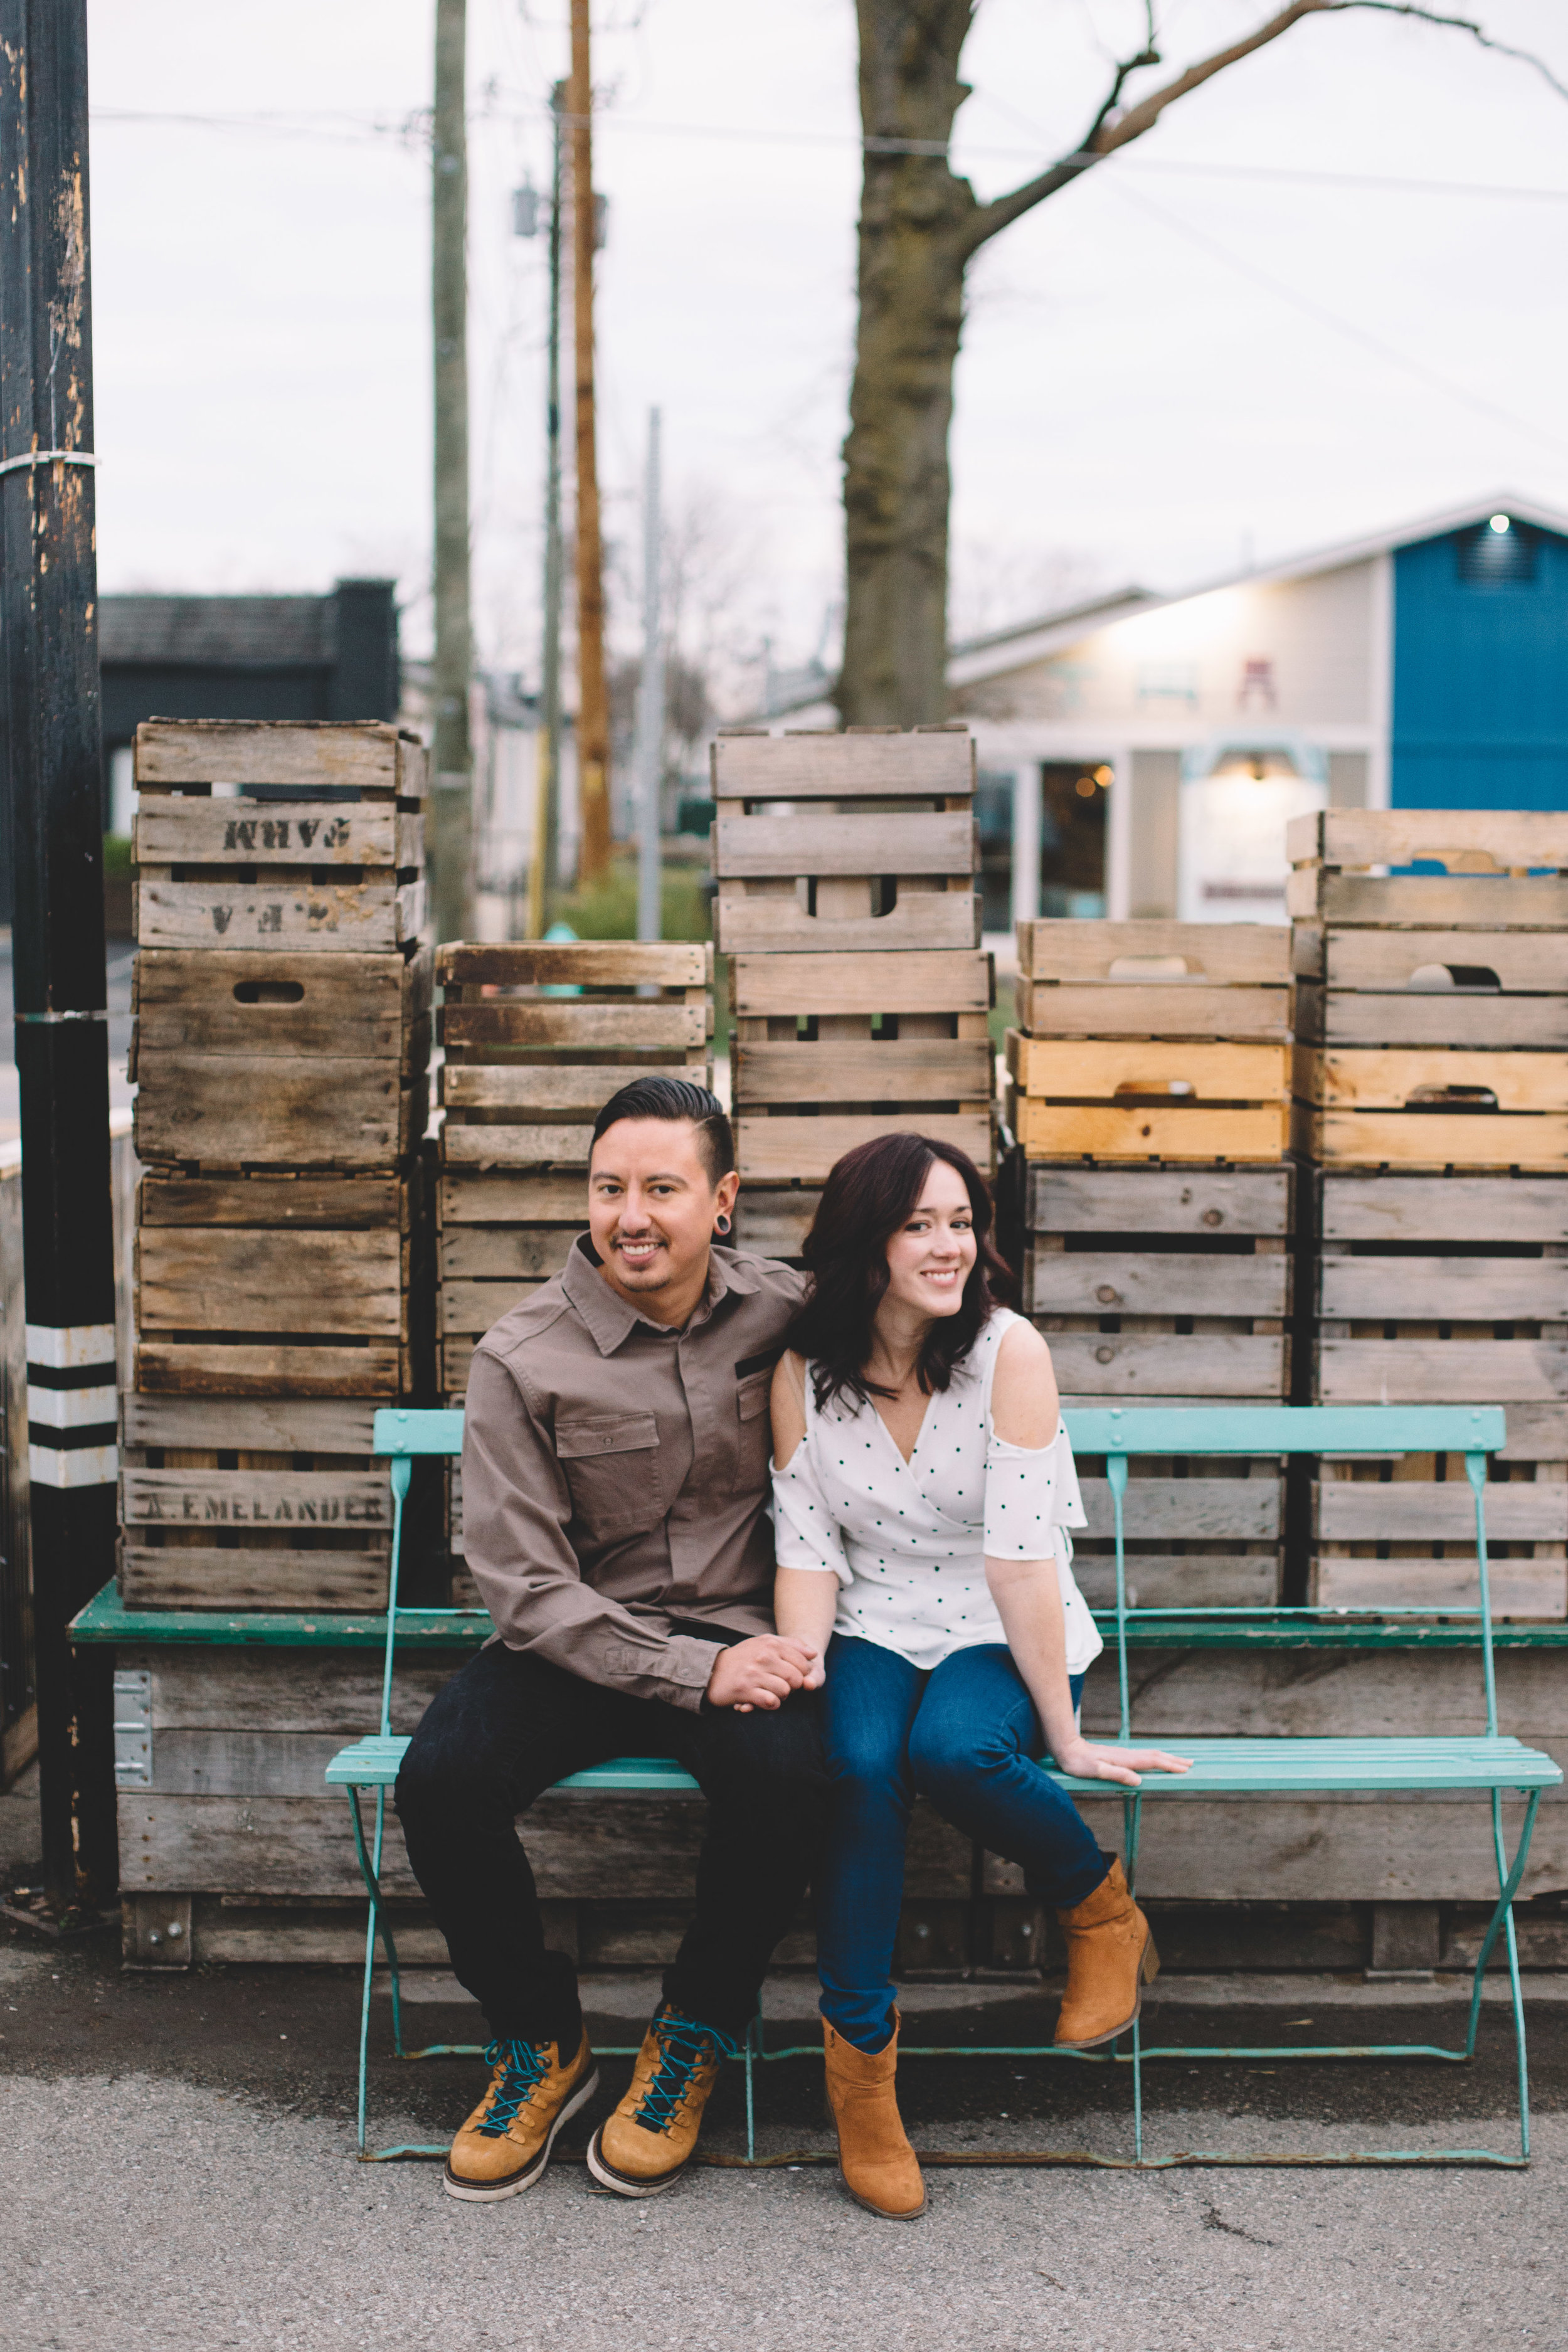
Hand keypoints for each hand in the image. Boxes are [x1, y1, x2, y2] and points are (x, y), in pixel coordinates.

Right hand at [706, 1635, 819, 1712]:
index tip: (791, 1677)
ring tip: (771, 1693)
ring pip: (785, 1691)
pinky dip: (771, 1704)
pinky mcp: (745, 1690)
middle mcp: (763, 1656)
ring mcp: (753, 1673)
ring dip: (781, 1697)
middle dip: (793, 1687)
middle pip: (797, 1679)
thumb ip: (791, 1645)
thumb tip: (814, 1654)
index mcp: (771, 1643)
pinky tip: (764, 1700)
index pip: (803, 1663)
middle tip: (782, 1687)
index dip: (802, 1674)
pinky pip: (771, 1702)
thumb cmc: (743, 1657)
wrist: (711, 1670)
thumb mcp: (765, 1643)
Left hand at [1051, 1738, 1192, 1789]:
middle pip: (1155, 1757)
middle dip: (1174, 1761)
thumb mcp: (1096, 1771)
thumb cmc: (1077, 1762)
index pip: (1152, 1762)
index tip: (1185, 1769)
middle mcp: (1126, 1755)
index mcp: (1124, 1760)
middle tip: (1191, 1764)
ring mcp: (1122, 1755)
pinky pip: (1141, 1757)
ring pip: (1149, 1755)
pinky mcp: (1117, 1756)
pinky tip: (1153, 1762)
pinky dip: (1154, 1759)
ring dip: (1166, 1758)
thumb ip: (1117, 1775)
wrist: (1065, 1747)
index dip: (1169, 1766)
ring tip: (1178, 1761)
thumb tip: (1139, 1781)